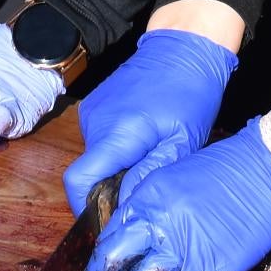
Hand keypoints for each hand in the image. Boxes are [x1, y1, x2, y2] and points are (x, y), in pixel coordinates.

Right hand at [61, 27, 234, 213]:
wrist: (185, 46)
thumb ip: (150, 177)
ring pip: (96, 157)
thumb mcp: (182, 142)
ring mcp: (92, 111)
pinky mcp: (95, 104)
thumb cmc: (191, 93)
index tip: (106, 225)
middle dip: (110, 190)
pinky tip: (144, 140)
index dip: (86, 210)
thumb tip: (125, 210)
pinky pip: (100, 139)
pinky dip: (117, 149)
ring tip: (150, 159)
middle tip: (143, 193)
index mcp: (116, 134)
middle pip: (89, 173)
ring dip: (117, 167)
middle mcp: (94, 122)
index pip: (79, 182)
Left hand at [77, 122, 270, 270]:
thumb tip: (127, 237)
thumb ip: (146, 207)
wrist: (264, 176)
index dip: (95, 268)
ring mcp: (181, 251)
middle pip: (115, 265)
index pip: (108, 240)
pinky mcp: (206, 270)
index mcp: (145, 200)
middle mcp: (157, 226)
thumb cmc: (221, 172)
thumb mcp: (170, 177)